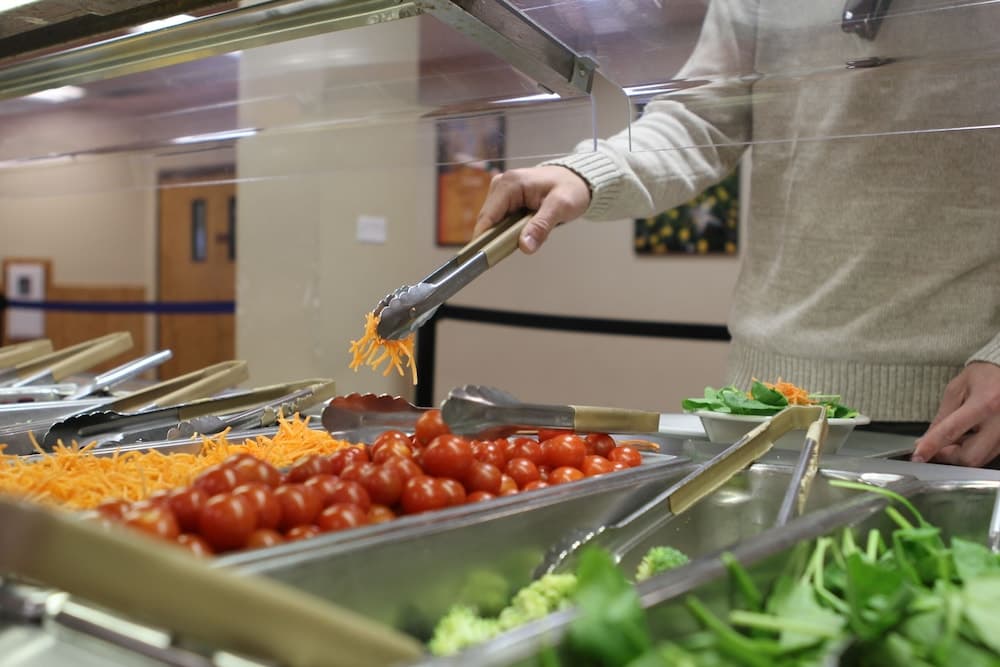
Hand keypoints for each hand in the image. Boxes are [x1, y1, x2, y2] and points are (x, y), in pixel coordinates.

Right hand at [473, 166, 590, 253]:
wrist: (576, 180)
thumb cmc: (570, 188)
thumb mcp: (561, 207)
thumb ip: (541, 226)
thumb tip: (525, 246)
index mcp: (509, 183)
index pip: (488, 217)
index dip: (485, 240)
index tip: (487, 259)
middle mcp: (500, 185)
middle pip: (489, 222)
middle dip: (503, 238)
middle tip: (527, 243)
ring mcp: (501, 192)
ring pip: (495, 224)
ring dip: (510, 235)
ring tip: (533, 233)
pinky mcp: (505, 199)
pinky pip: (503, 221)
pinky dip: (514, 230)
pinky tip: (529, 228)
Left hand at [911, 361, 999, 466]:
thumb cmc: (985, 376)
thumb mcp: (957, 390)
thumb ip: (942, 416)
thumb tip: (926, 439)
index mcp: (985, 403)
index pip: (952, 430)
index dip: (932, 445)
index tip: (918, 455)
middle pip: (970, 456)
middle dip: (947, 456)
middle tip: (935, 447)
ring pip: (980, 459)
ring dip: (960, 453)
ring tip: (955, 436)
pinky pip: (989, 454)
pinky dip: (973, 450)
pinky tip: (969, 437)